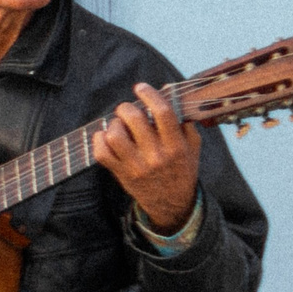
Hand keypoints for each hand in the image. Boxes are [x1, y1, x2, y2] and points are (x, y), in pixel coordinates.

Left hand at [92, 83, 200, 232]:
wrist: (172, 204)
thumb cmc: (182, 170)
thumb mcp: (192, 147)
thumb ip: (185, 123)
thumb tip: (170, 95)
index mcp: (176, 146)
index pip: (162, 113)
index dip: (149, 95)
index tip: (141, 87)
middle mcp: (156, 156)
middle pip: (134, 120)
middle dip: (126, 107)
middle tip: (127, 110)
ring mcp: (136, 166)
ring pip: (114, 135)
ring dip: (114, 124)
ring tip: (119, 126)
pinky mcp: (121, 174)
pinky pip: (101, 153)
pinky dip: (99, 140)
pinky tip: (106, 137)